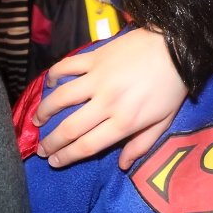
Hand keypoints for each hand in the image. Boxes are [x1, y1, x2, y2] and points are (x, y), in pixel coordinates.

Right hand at [33, 28, 187, 168]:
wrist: (176, 46)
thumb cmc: (172, 87)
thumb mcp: (164, 121)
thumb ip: (142, 144)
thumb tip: (123, 167)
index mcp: (124, 122)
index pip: (87, 145)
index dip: (67, 157)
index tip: (54, 162)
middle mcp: (107, 103)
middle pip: (70, 128)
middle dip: (51, 142)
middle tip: (40, 149)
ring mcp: (98, 79)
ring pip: (61, 98)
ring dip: (44, 112)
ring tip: (36, 121)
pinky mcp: (95, 58)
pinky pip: (67, 67)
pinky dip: (54, 76)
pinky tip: (50, 84)